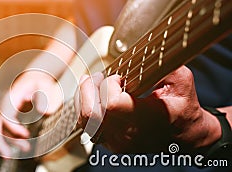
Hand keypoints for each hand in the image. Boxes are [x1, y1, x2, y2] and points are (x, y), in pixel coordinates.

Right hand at [0, 70, 62, 156]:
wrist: (35, 76)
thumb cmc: (39, 81)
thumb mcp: (45, 85)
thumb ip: (45, 97)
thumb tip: (43, 111)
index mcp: (11, 98)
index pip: (5, 116)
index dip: (14, 128)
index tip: (27, 135)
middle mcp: (5, 106)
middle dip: (2, 142)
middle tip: (11, 153)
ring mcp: (5, 112)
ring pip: (0, 132)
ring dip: (10, 143)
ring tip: (25, 149)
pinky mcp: (9, 116)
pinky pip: (2, 130)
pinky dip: (3, 140)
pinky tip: (3, 150)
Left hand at [77, 66, 221, 152]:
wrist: (184, 135)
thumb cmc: (182, 107)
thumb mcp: (180, 80)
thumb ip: (163, 64)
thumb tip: (147, 49)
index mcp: (147, 119)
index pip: (112, 104)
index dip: (109, 85)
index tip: (119, 78)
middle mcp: (128, 134)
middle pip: (91, 114)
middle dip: (89, 89)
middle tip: (98, 77)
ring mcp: (117, 142)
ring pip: (84, 121)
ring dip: (84, 97)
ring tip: (93, 83)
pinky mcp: (109, 143)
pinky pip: (86, 126)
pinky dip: (84, 107)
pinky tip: (92, 96)